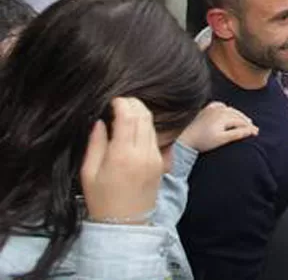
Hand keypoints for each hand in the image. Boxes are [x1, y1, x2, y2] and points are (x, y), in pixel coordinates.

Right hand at [81, 98, 162, 224]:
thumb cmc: (102, 200)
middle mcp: (143, 153)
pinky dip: (145, 126)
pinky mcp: (161, 162)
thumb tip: (100, 121)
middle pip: (143, 116)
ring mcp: (155, 157)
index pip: (128, 117)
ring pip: (151, 124)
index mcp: (123, 155)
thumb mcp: (89, 172)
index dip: (122, 103)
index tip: (112, 100)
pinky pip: (154, 137)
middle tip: (119, 102)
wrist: (125, 225)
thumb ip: (95, 144)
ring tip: (125, 111)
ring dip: (140, 113)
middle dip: (133, 103)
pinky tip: (133, 128)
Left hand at [178, 102, 257, 152]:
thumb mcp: (222, 139)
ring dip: (238, 114)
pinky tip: (227, 110)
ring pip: (230, 109)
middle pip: (237, 114)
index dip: (250, 127)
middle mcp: (219, 109)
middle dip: (246, 121)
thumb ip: (237, 134)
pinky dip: (226, 108)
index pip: (241, 121)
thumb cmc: (203, 141)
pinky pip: (219, 105)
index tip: (256, 133)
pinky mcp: (205, 110)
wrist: (185, 140)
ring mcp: (211, 109)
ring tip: (243, 120)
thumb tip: (251, 130)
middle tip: (253, 128)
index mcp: (224, 116)